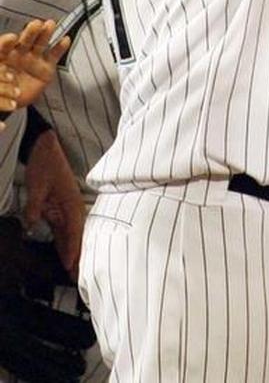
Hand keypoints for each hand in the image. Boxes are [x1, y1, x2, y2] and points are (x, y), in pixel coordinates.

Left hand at [0, 21, 67, 112]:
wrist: (12, 103)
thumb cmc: (2, 87)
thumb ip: (1, 69)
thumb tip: (3, 58)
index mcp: (4, 54)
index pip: (5, 45)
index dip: (9, 40)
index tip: (12, 38)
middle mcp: (20, 53)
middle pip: (26, 40)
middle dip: (31, 31)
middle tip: (36, 24)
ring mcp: (34, 59)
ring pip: (41, 44)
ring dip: (46, 33)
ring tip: (50, 25)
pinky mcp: (46, 67)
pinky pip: (54, 55)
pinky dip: (60, 47)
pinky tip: (65, 40)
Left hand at [24, 129, 84, 277]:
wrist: (45, 147)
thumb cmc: (45, 163)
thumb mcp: (37, 185)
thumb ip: (35, 206)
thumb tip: (33, 224)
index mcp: (71, 202)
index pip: (74, 231)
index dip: (73, 249)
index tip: (72, 266)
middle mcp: (72, 207)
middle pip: (76, 236)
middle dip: (77, 256)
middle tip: (78, 278)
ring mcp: (66, 208)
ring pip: (70, 235)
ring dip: (72, 252)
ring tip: (74, 271)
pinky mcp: (59, 207)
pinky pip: (63, 230)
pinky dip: (65, 243)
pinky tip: (64, 254)